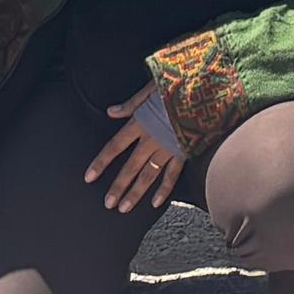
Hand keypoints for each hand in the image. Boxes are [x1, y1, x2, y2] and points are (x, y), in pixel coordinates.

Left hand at [86, 88, 184, 211]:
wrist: (204, 91)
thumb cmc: (177, 85)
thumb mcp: (150, 88)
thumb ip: (131, 103)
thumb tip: (111, 111)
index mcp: (140, 123)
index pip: (114, 147)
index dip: (101, 163)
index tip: (89, 177)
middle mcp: (151, 139)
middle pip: (130, 167)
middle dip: (118, 186)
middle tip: (108, 203)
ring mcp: (167, 148)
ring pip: (148, 175)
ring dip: (136, 192)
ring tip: (124, 208)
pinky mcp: (183, 152)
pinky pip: (172, 174)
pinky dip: (164, 189)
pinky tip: (156, 202)